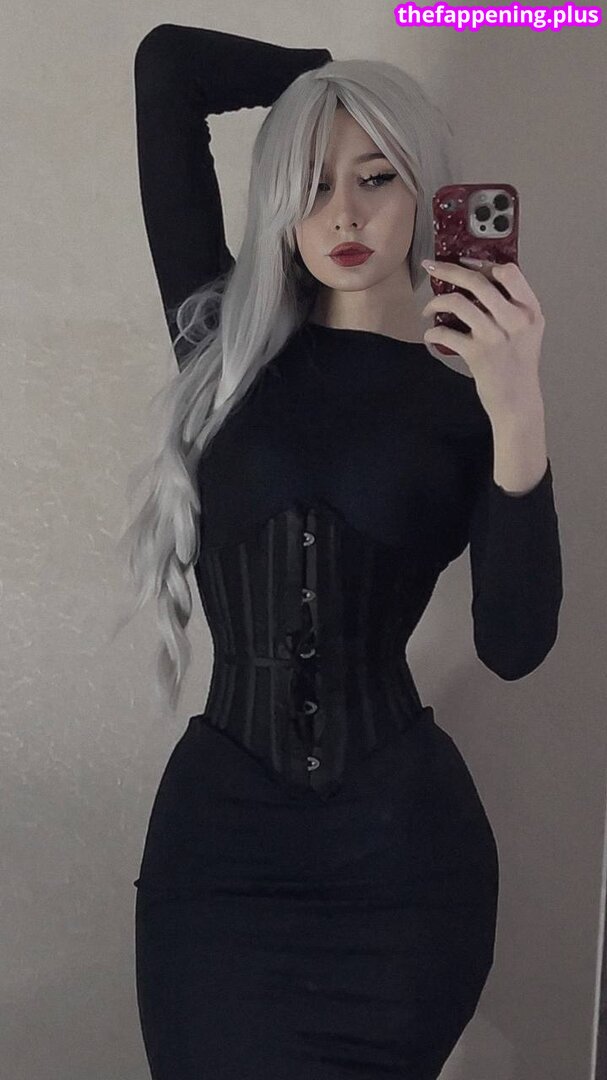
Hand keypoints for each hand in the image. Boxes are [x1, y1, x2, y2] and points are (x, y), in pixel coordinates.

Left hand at [420, 259, 545, 420]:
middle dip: (448, 270)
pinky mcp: (477, 354)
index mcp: (529, 310)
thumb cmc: (519, 365)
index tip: (464, 262)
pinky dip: (433, 333)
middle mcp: (514, 320)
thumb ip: (511, 306)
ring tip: (429, 309)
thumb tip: (478, 281)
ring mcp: (495, 336)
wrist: (518, 401)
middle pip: (477, 281)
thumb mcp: (526, 331)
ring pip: (457, 302)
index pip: (509, 272)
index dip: (482, 264)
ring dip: (435, 302)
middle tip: (432, 267)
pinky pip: (446, 333)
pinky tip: (431, 336)